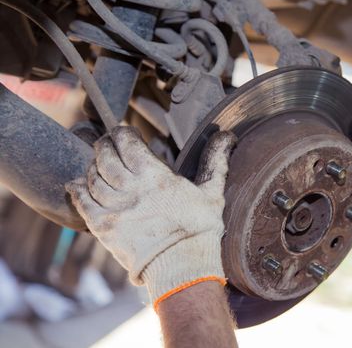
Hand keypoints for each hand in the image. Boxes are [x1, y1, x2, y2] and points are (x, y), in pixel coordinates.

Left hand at [66, 127, 235, 304]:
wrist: (183, 266)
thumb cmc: (200, 230)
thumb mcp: (212, 192)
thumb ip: (215, 162)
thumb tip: (227, 137)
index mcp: (154, 176)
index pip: (127, 143)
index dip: (121, 134)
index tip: (122, 133)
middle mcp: (130, 188)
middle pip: (106, 157)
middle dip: (104, 146)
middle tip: (106, 144)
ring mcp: (115, 208)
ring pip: (93, 178)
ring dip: (93, 167)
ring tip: (97, 165)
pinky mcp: (104, 228)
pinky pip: (83, 203)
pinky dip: (77, 191)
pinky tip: (76, 185)